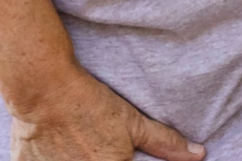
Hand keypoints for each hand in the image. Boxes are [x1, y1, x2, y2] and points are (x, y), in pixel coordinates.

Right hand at [9, 66, 205, 160]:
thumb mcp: (131, 122)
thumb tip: (198, 155)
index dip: (121, 159)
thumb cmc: (90, 103)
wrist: (42, 89)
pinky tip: (53, 144)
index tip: (112, 150)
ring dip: (73, 157)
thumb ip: (164, 143)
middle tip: (90, 141)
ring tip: (73, 142)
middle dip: (95, 155)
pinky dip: (51, 157)